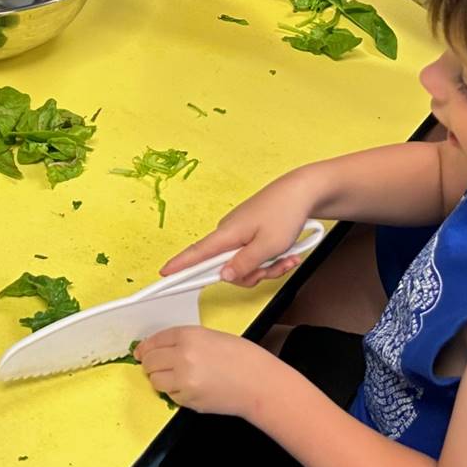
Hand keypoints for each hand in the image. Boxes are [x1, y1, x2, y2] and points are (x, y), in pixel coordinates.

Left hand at [136, 326, 277, 416]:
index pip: (154, 341)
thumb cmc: (242, 358)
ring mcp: (183, 381)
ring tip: (177, 377)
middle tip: (158, 365)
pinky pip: (170, 395)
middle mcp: (182, 357)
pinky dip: (175, 392)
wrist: (259, 384)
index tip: (140, 352)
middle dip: (151, 364)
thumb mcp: (210, 337)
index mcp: (188, 336)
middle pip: (149, 362)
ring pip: (155, 381)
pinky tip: (191, 387)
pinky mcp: (188, 400)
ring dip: (161, 379)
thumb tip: (160, 349)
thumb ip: (183, 341)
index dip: (145, 347)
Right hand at [162, 176, 321, 285]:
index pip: (195, 253)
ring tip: (287, 257)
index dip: (178, 265)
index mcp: (227, 234)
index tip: (163, 275)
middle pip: (227, 268)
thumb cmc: (285, 213)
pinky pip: (254, 256)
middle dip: (252, 275)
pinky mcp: (251, 233)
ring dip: (267, 268)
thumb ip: (244, 264)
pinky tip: (287, 254)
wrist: (303, 191)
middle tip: (274, 268)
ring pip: (245, 265)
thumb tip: (223, 275)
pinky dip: (271, 260)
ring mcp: (240, 233)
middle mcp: (229, 233)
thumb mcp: (268, 246)